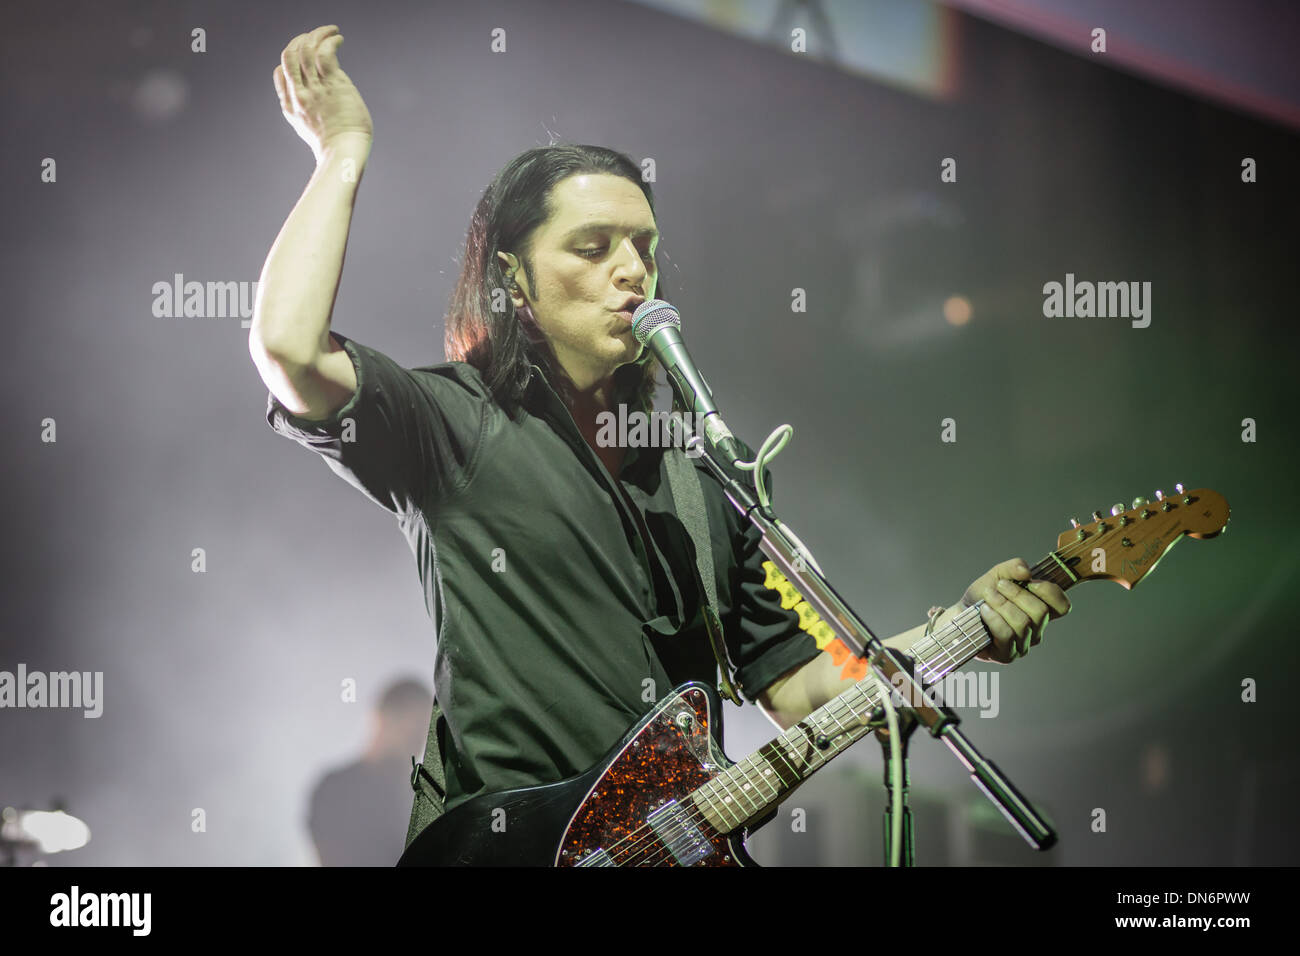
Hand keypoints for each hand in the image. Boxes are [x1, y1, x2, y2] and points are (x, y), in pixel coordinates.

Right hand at [273, 25, 373, 162]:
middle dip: (300, 40)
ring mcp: (315, 88)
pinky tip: (338, 38)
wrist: (344, 153)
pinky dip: (330, 40)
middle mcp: (298, 94)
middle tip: (314, 36)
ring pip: (306, 50)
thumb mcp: (308, 131)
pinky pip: (325, 53)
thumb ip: (304, 112)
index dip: (289, 60)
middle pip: (289, 56)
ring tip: (330, 30)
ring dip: (317, 33)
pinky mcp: (333, 84)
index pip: (280, 73)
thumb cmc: (334, 146)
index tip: (304, 56)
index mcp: (289, 106)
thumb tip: (308, 101)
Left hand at [961, 558, 1069, 662]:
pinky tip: (984, 611)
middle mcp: (1036, 630)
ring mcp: (1023, 645)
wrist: (958, 613)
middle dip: (1017, 594)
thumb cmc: (982, 597)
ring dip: (1002, 604)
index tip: (1030, 581)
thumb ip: (1013, 567)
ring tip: (987, 597)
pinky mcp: (1007, 655)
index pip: (1062, 606)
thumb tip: (1026, 572)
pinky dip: (994, 618)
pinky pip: (1007, 635)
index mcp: (1040, 611)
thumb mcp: (997, 575)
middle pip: (1041, 612)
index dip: (1050, 591)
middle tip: (999, 586)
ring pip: (1023, 623)